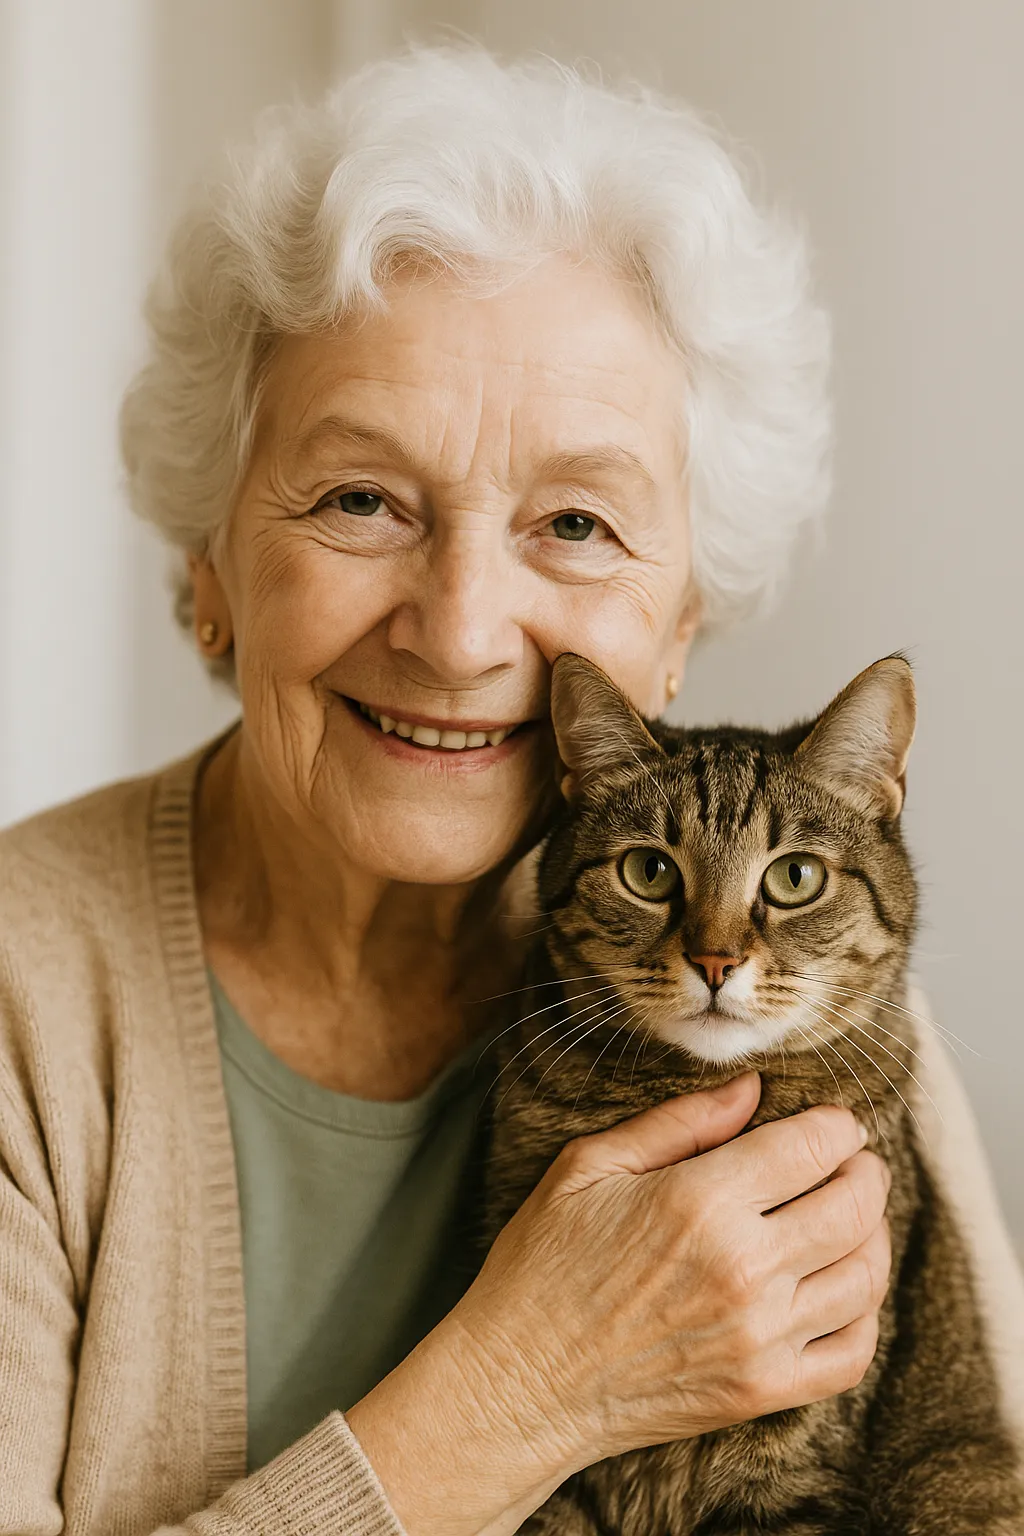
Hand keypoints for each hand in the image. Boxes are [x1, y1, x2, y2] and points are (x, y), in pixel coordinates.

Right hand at [348, 1074, 890, 1535]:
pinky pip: (852, 1352)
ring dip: (873, 1233)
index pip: (814, 1146)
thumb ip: (680, 1122)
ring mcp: (759, 1336)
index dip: (839, 1124)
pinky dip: (866, 1314)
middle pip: (855, 1204)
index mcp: (700, 1200)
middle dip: (866, 1169)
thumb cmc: (544, 1265)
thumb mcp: (590, 1165)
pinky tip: (844, 1287)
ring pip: (865, 1274)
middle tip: (855, 1160)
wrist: (521, 1383)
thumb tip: (753, 1088)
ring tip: (853, 1215)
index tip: (835, 1121)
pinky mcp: (762, 1392)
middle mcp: (743, 1267)